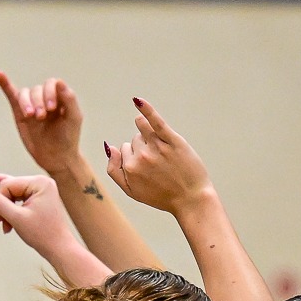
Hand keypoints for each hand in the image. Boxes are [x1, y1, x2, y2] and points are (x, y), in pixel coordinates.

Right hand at [0, 72, 82, 172]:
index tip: (52, 108)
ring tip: (30, 116)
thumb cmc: (68, 137)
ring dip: (26, 102)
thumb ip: (69, 99)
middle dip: (38, 102)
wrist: (56, 157)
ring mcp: (32, 105)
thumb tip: (59, 82)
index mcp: (59, 96)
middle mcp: (45, 98)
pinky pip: (12, 95)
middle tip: (41, 117)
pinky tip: (0, 75)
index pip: (51, 84)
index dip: (50, 93)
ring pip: (24, 94)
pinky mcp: (20, 113)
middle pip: (36, 89)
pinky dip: (6, 85)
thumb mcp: (73, 118)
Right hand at [0, 172, 73, 251]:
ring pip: (13, 195)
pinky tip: (0, 211)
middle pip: (9, 189)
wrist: (59, 248)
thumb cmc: (42, 234)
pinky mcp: (40, 198)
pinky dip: (11, 210)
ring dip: (4, 209)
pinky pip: (20, 199)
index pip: (7, 185)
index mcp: (40, 182)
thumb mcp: (15, 217)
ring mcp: (42, 190)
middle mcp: (42, 182)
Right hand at [105, 98, 213, 214]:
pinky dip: (146, 109)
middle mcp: (141, 156)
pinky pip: (156, 121)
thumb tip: (109, 146)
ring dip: (147, 131)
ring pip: (143, 128)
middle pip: (135, 140)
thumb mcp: (132, 191)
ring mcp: (157, 147)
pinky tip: (137, 101)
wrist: (191, 199)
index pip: (124, 149)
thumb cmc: (162, 197)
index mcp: (129, 168)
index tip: (148, 169)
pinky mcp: (173, 140)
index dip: (135, 158)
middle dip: (144, 148)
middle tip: (160, 165)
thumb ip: (114, 170)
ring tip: (159, 144)